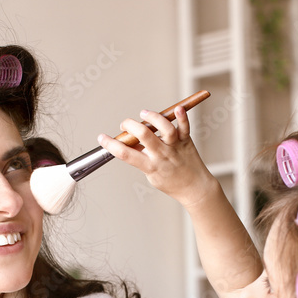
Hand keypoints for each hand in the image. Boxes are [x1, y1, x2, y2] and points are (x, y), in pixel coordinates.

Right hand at [96, 106, 218, 207]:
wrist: (195, 189)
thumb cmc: (171, 182)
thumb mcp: (151, 175)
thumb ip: (141, 158)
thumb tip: (129, 141)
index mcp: (150, 166)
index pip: (126, 154)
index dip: (111, 145)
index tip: (102, 137)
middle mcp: (162, 155)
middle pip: (144, 136)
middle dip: (130, 126)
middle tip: (125, 124)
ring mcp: (175, 147)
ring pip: (165, 129)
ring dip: (153, 118)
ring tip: (144, 114)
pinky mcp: (186, 141)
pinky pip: (185, 127)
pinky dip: (182, 117)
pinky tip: (177, 108)